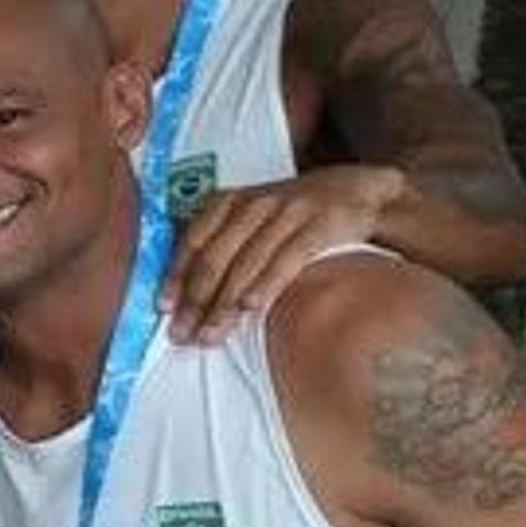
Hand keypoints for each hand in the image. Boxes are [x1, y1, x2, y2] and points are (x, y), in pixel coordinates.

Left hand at [162, 165, 400, 344]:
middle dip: (195, 301)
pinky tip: (250, 308)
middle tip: (181, 335)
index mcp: (232, 200)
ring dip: (225, 304)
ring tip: (210, 336)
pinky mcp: (321, 224)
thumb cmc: (297, 213)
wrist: (363, 191)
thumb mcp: (255, 216)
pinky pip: (287, 258)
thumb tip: (184, 293)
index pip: (194, 239)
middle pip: (216, 256)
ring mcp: (289, 212)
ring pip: (247, 263)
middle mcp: (256, 203)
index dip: (176, 275)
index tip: (163, 308)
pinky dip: (266, 284)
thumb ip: (223, 243)